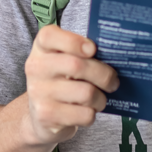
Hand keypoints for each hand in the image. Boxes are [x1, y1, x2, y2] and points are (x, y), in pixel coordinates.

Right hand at [24, 24, 119, 144]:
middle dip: (104, 75)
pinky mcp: (46, 116)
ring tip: (100, 98)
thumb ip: (82, 51)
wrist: (43, 115)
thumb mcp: (65, 59)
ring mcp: (38, 92)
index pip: (49, 36)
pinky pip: (84, 114)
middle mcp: (36, 67)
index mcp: (41, 47)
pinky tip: (87, 110)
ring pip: (86, 93)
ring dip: (100, 98)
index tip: (93, 49)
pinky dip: (92, 114)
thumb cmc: (62, 79)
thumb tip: (115, 55)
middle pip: (77, 66)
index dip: (74, 41)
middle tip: (113, 81)